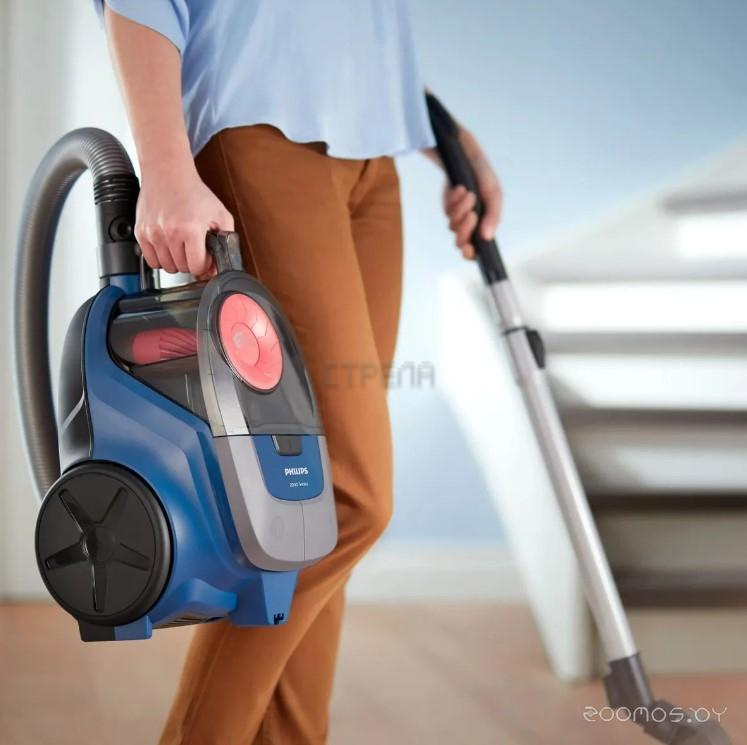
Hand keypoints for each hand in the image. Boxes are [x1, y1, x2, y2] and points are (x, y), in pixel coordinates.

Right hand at [135, 158, 233, 275]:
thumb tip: (217, 267)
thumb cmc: (194, 193)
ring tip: (181, 246)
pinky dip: (161, 258)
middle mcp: (169, 232)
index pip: (197, 266)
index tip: (205, 256)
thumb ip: (226, 241)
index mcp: (190, 229)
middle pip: (182, 268)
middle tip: (194, 248)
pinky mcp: (141, 232)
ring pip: (167, 267)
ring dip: (176, 261)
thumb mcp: (221, 214)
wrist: (168, 173)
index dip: (204, 264)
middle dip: (191, 262)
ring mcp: (153, 233)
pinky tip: (168, 246)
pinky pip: (151, 261)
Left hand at [435, 127, 501, 258]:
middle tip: (472, 214)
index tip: (469, 248)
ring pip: (453, 227)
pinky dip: (454, 201)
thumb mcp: (493, 194)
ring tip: (469, 193)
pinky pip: (447, 213)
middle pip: (461, 243)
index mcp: (485, 226)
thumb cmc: (484, 177)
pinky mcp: (448, 208)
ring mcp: (458, 218)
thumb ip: (493, 216)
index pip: (477, 251)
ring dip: (461, 210)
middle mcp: (471, 226)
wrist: (467, 158)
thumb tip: (487, 237)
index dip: (471, 254)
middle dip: (465, 230)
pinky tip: (460, 189)